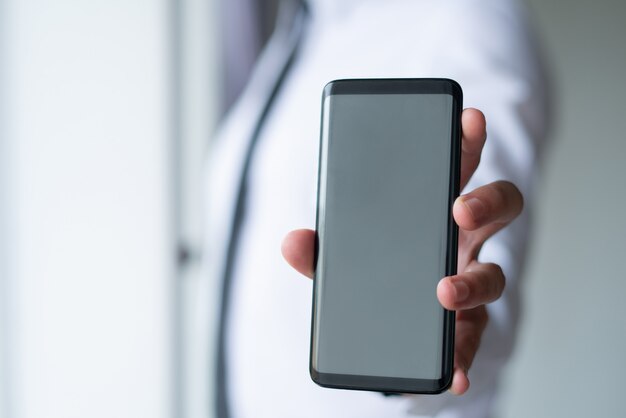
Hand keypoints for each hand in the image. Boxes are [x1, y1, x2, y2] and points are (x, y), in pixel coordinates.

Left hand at [281, 109, 522, 394]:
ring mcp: (470, 283)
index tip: (468, 117)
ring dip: (473, 281)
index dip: (468, 141)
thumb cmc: (376, 275)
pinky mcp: (467, 328)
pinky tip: (454, 373)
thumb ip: (322, 250)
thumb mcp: (344, 258)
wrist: (387, 332)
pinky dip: (465, 356)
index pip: (459, 168)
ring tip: (444, 292)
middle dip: (485, 199)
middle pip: (498, 208)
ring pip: (496, 274)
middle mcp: (462, 242)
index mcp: (434, 211)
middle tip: (458, 206)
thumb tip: (294, 241)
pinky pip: (476, 340)